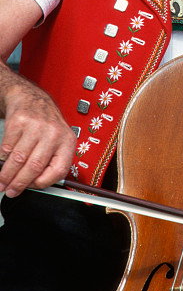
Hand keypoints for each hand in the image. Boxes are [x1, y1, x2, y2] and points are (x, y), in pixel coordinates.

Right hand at [0, 68, 75, 196]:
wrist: (31, 98)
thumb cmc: (46, 124)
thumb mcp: (58, 141)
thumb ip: (51, 161)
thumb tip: (34, 186)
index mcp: (67, 141)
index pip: (59, 170)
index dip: (43, 183)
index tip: (31, 188)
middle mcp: (54, 133)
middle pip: (35, 166)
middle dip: (19, 183)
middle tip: (10, 191)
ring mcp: (36, 126)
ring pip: (18, 158)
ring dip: (7, 175)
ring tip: (2, 183)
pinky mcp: (19, 121)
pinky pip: (7, 147)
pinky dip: (2, 158)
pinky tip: (3, 161)